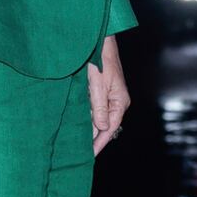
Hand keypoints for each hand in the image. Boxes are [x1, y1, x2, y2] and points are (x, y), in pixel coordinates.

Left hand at [88, 35, 130, 156]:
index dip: (100, 143)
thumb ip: (100, 108)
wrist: (99, 41)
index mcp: (120, 101)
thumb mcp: (98, 86)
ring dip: (89, 128)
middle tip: (80, 153)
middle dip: (94, 138)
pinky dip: (88, 117)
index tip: (90, 155)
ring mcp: (109, 95)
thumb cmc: (100, 61)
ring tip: (77, 142)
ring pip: (99, 117)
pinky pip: (95, 108)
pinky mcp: (102, 90)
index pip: (111, 128)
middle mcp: (116, 100)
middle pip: (105, 125)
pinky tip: (78, 124)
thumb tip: (103, 128)